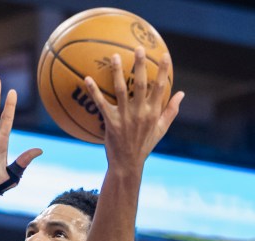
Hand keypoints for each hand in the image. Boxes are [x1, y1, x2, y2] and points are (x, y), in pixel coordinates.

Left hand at [85, 46, 183, 169]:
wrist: (127, 164)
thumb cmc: (144, 146)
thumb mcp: (161, 129)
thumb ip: (171, 111)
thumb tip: (182, 93)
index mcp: (153, 112)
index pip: (160, 87)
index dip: (163, 70)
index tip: (164, 54)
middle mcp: (140, 112)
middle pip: (140, 84)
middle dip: (140, 65)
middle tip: (138, 48)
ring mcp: (125, 117)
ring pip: (120, 90)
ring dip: (117, 72)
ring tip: (114, 56)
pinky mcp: (111, 122)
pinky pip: (101, 103)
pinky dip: (93, 91)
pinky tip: (86, 79)